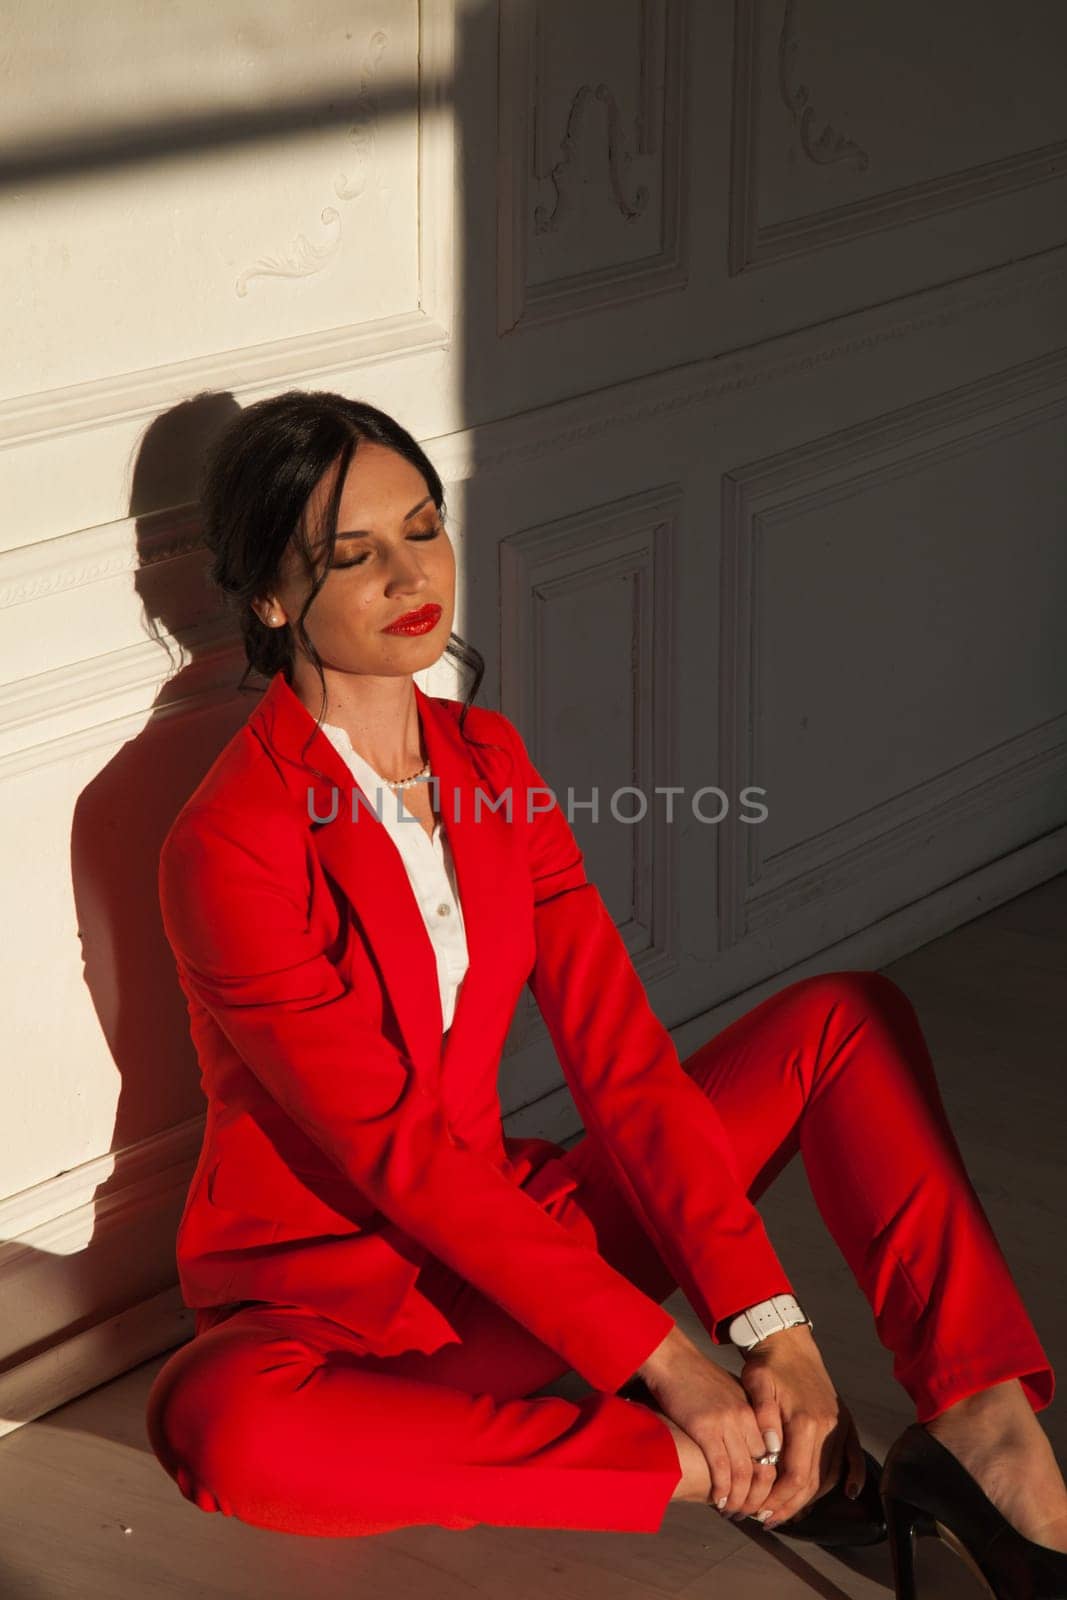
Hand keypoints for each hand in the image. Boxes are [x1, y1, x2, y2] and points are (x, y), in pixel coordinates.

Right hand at [637, 1327, 783, 1517]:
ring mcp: (727, 1423)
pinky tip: (719, 1501)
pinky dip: (723, 1489)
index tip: (762, 1498)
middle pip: (763, 1468)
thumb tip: (744, 1449)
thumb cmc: (696, 1377)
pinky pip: (721, 1468)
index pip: (773, 1455)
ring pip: (744, 1473)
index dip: (770, 1482)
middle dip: (758, 1496)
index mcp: (754, 1409)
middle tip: (749, 1513)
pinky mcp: (706, 1428)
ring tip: (734, 1512)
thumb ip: (740, 1419)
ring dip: (740, 1499)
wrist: (673, 1359)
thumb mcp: (728, 1395)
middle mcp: (746, 1417)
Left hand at [738, 1323, 865, 1527]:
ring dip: (812, 1497)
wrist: (788, 1339)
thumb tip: (770, 1451)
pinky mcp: (843, 1419)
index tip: (761, 1511)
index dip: (779, 1498)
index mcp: (806, 1421)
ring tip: (788, 1511)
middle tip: (768, 1519)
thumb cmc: (768, 1363)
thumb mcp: (756, 1385)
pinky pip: (852, 1454)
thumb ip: (763, 1419)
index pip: (797, 1475)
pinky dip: (853, 1475)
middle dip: (790, 1505)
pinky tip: (849, 1493)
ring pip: (830, 1473)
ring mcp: (839, 1424)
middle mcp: (828, 1426)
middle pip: (814, 1481)